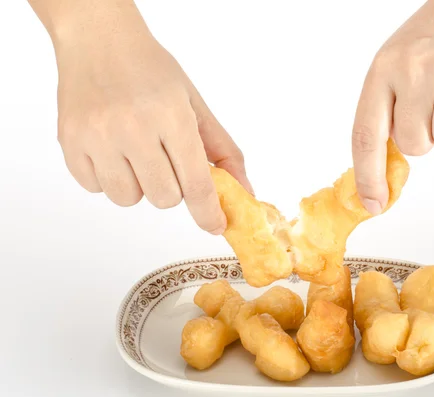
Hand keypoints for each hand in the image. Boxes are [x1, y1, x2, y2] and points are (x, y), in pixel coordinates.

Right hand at [52, 8, 252, 234]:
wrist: (98, 40)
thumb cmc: (151, 71)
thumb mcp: (195, 104)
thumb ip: (222, 150)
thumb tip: (243, 190)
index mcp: (171, 116)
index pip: (196, 184)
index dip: (209, 212)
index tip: (216, 225)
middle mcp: (132, 128)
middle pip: (164, 198)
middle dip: (172, 187)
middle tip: (164, 158)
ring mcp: (96, 136)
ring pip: (128, 199)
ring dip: (139, 185)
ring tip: (135, 152)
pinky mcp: (69, 143)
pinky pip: (96, 188)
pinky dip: (108, 177)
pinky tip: (111, 148)